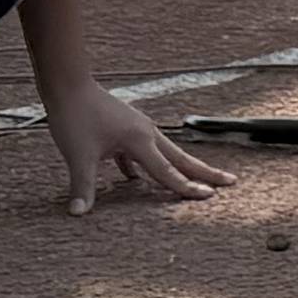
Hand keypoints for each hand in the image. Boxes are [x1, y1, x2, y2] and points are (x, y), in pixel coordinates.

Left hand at [45, 78, 233, 213]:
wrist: (68, 84)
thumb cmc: (75, 116)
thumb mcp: (78, 156)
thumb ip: (83, 186)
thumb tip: (78, 212)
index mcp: (140, 140)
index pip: (168, 171)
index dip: (187, 187)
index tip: (210, 196)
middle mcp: (146, 133)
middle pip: (181, 158)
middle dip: (205, 172)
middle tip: (229, 181)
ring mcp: (138, 128)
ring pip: (166, 153)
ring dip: (181, 166)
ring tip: (195, 178)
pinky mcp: (126, 127)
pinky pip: (144, 150)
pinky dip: (147, 164)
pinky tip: (134, 175)